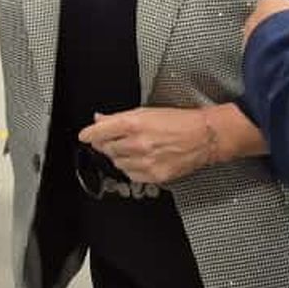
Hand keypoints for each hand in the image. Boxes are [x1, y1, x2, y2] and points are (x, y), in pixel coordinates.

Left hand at [78, 105, 263, 184]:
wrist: (204, 137)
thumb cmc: (179, 121)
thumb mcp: (146, 111)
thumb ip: (119, 118)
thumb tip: (100, 120)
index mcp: (134, 124)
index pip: (100, 132)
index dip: (89, 134)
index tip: (85, 136)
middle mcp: (138, 143)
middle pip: (106, 149)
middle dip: (106, 144)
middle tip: (112, 140)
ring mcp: (145, 162)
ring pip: (117, 163)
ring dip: (118, 156)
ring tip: (133, 148)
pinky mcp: (154, 176)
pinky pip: (130, 174)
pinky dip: (130, 168)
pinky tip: (140, 159)